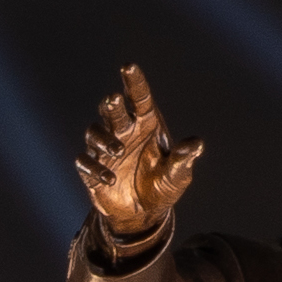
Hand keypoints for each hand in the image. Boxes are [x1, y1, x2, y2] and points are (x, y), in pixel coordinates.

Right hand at [76, 65, 204, 242]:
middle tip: (114, 99)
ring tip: (119, 150)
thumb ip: (183, 159)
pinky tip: (110, 179)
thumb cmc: (163, 187)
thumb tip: (196, 143)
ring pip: (94, 133)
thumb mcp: (178, 175)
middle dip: (112, 105)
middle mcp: (123, 133)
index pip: (139, 99)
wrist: (144, 215)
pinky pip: (85, 162)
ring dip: (104, 138)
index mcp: (146, 126)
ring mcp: (105, 151)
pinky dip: (95, 168)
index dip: (134, 82)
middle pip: (112, 111)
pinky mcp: (93, 171)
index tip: (129, 66)